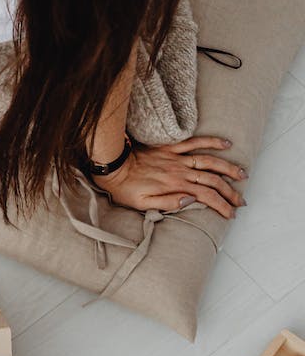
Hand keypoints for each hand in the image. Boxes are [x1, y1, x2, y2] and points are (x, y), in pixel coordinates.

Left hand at [92, 136, 246, 218]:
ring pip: (210, 161)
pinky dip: (212, 142)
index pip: (206, 197)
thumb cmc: (124, 188)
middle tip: (241, 201)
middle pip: (213, 180)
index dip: (221, 206)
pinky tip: (225, 144)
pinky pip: (195, 142)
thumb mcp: (143, 204)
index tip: (230, 213)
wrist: (112, 167)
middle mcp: (180, 171)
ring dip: (229, 168)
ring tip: (242, 175)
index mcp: (175, 186)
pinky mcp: (170, 147)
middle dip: (230, 192)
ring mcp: (177, 158)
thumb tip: (191, 200)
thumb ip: (168, 203)